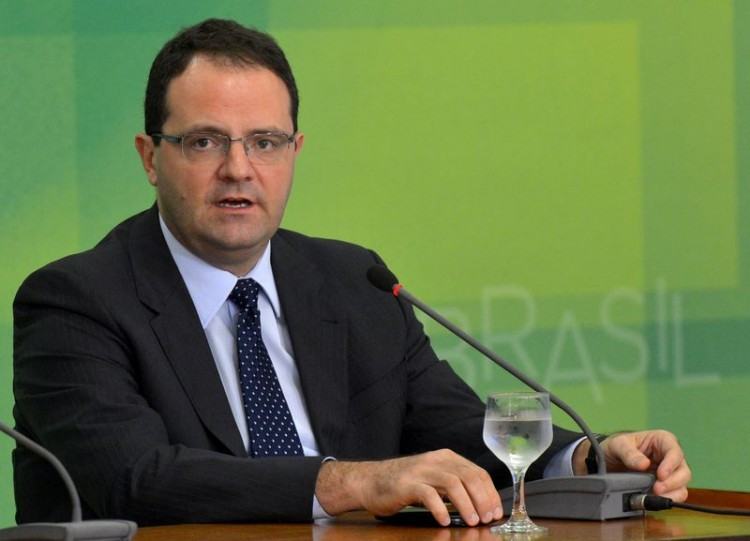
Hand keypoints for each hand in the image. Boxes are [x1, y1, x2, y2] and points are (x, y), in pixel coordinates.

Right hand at [315, 449, 502, 526]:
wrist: (370, 480)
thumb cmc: (404, 484)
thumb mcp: (433, 479)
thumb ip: (454, 487)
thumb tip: (481, 505)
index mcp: (446, 458)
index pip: (477, 472)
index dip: (490, 493)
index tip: (496, 511)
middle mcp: (435, 460)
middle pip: (469, 476)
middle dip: (483, 499)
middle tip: (487, 518)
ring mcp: (420, 471)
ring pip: (452, 483)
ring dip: (466, 504)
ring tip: (471, 521)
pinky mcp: (406, 484)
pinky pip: (428, 494)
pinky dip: (440, 508)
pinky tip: (445, 520)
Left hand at [601, 430, 690, 501]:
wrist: (609, 460)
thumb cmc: (617, 447)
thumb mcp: (618, 445)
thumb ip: (629, 453)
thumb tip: (644, 465)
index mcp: (663, 441)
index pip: (674, 451)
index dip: (671, 464)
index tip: (660, 475)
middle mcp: (670, 457)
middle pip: (683, 471)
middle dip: (673, 482)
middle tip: (657, 489)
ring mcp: (670, 473)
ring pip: (682, 486)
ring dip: (672, 493)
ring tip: (656, 496)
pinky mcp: (666, 487)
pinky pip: (674, 495)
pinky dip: (667, 499)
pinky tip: (655, 500)